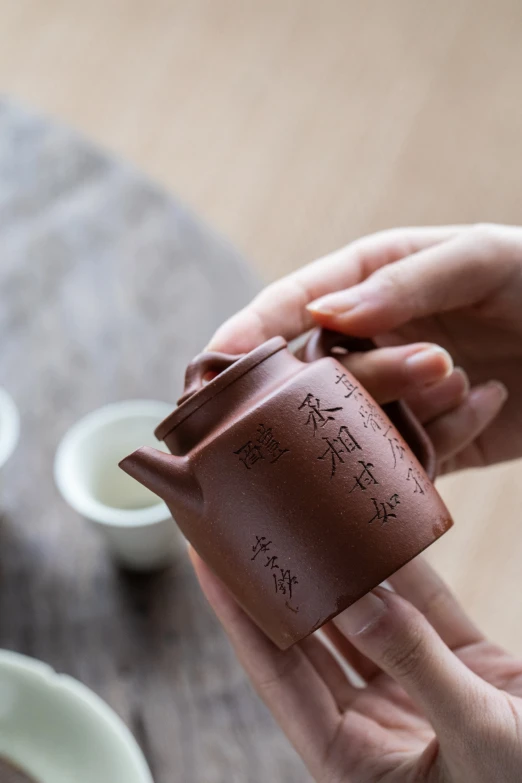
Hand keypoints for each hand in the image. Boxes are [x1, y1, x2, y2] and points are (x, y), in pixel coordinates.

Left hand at [192, 550, 521, 782]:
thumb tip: (358, 601)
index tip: (209, 561)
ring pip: (365, 619)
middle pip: (309, 640)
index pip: (278, 674)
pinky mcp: (460, 668)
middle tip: (243, 525)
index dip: (240, 616)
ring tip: (303, 516)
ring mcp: (414, 692)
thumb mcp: (475, 739)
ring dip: (340, 570)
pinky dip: (406, 574)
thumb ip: (417, 665)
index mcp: (353, 762)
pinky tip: (380, 530)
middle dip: (276, 582)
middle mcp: (373, 725)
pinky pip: (424, 611)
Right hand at [209, 224, 521, 471]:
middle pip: (313, 374)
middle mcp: (368, 340)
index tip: (213, 364)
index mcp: (366, 282)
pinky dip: (441, 439)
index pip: (290, 306)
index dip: (247, 333)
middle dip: (351, 382)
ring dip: (405, 412)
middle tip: (426, 370)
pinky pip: (402, 456)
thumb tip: (324, 317)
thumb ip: (404, 283)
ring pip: (353, 423)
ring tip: (465, 383)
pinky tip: (486, 404)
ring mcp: (393, 394)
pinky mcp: (424, 440)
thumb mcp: (482, 260)